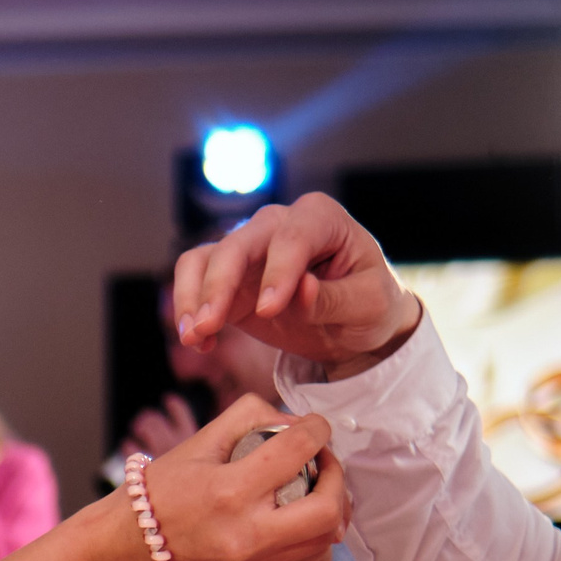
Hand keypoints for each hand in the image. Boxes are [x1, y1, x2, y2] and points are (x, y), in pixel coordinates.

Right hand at [133, 392, 349, 560]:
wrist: (125, 550)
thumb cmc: (157, 494)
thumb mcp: (197, 442)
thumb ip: (248, 417)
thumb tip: (292, 421)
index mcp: (229, 491)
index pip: (297, 451)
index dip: (317, 429)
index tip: (316, 425)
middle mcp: (246, 532)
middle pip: (327, 509)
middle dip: (337, 477)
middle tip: (324, 461)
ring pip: (323, 538)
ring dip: (331, 506)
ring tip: (315, 485)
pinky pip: (306, 556)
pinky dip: (314, 530)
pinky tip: (300, 512)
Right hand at [173, 194, 420, 375]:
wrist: (355, 319)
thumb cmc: (370, 302)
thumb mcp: (369, 304)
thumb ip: (335, 298)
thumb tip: (299, 290)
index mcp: (321, 218)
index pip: (292, 237)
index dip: (277, 272)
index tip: (267, 311)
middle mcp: (279, 224)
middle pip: (237, 244)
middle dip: (218, 286)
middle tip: (208, 327)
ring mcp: (250, 249)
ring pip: (204, 259)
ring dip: (192, 297)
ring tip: (194, 336)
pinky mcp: (230, 278)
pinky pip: (196, 283)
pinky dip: (190, 311)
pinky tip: (201, 342)